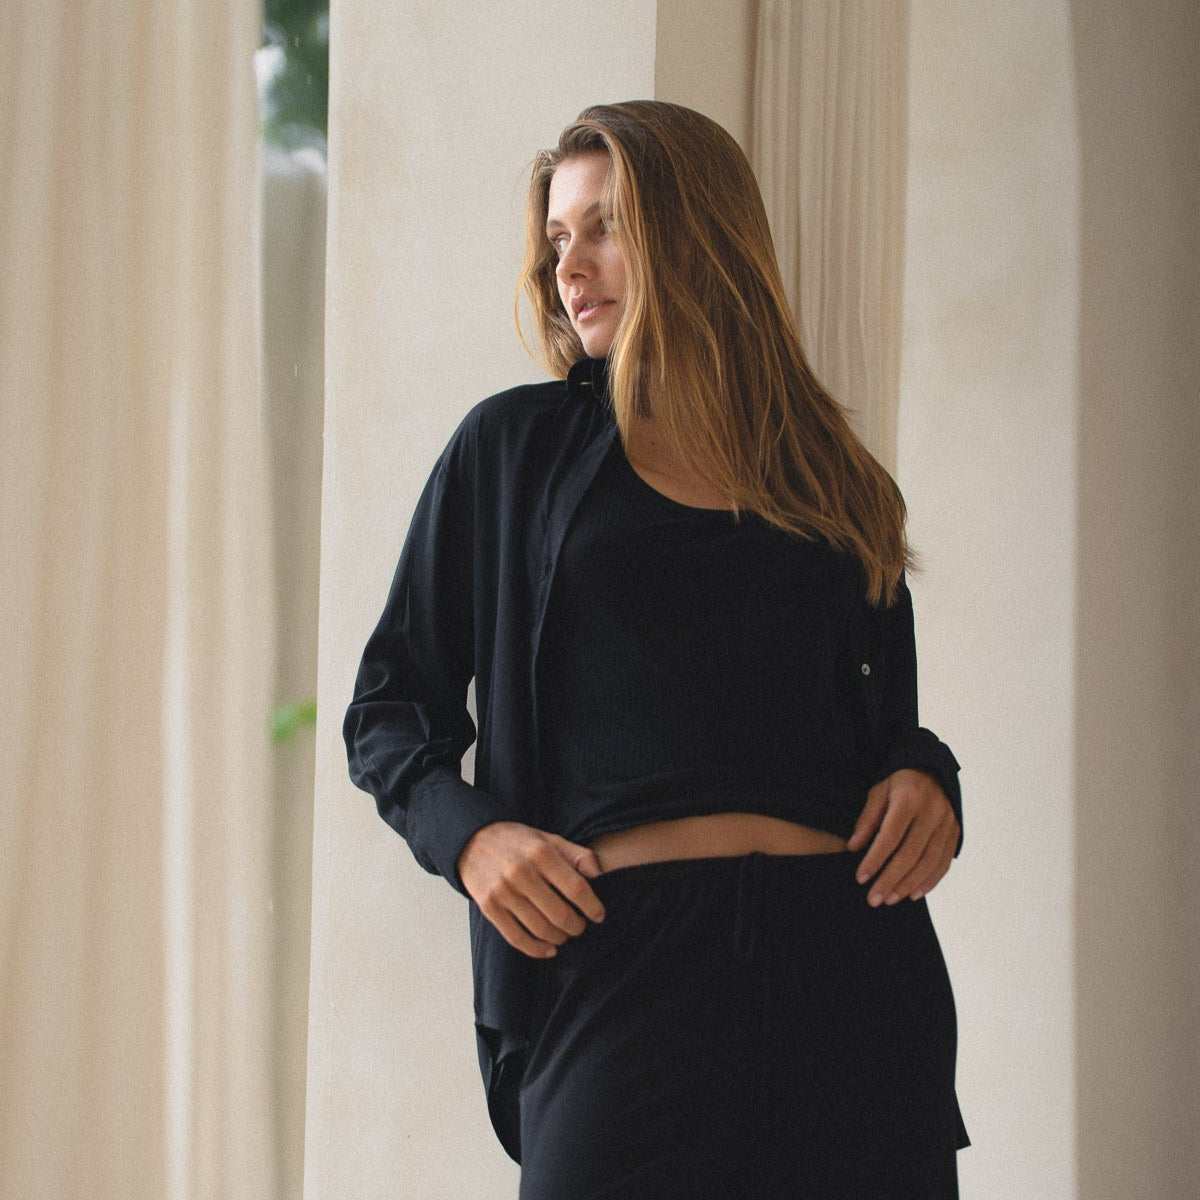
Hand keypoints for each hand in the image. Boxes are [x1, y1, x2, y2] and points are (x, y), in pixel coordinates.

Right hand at [457, 821, 605, 958]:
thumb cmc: (518, 842)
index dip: (592, 906)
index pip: (576, 888)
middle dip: (576, 926)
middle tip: (580, 926)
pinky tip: (549, 949)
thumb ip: (576, 854)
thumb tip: (599, 875)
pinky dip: (537, 949)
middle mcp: (521, 872)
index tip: (599, 915)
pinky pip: (517, 938)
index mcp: (541, 853)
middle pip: (560, 913)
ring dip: (559, 938)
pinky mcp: (489, 907)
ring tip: (565, 934)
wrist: (473, 840)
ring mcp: (503, 892)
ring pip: (540, 929)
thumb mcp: (549, 839)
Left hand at [846, 769, 958, 906]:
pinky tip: (914, 894)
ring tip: (890, 899)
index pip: (890, 836)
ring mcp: (947, 824)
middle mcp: (932, 813)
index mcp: (909, 799)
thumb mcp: (879, 791)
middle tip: (874, 899)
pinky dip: (930, 881)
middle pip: (910, 853)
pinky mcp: (955, 833)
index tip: (861, 878)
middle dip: (890, 879)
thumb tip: (853, 848)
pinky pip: (943, 863)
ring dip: (908, 884)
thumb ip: (867, 819)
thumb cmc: (900, 782)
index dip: (875, 859)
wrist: (934, 769)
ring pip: (928, 862)